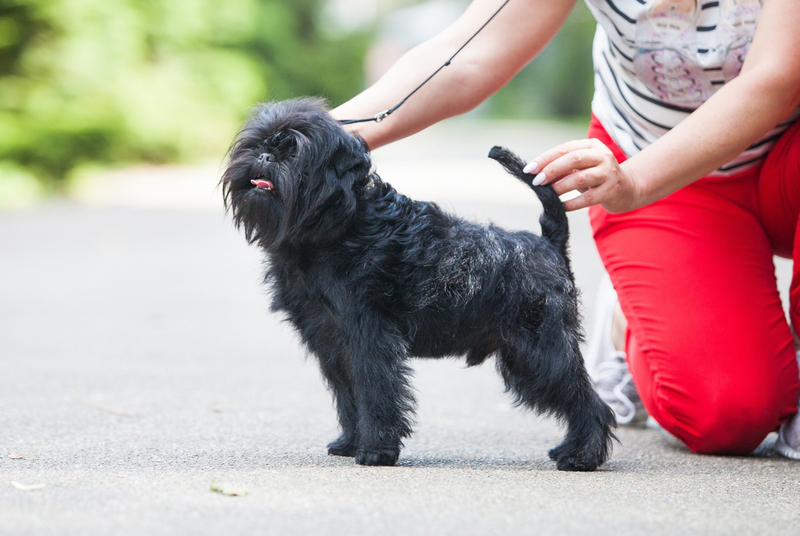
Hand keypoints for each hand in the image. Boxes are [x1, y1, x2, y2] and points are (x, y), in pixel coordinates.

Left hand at [523, 138, 641, 212]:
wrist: (627, 188)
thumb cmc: (596, 176)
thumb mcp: (581, 168)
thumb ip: (562, 168)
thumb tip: (537, 174)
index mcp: (592, 145)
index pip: (564, 149)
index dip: (545, 159)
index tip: (529, 170)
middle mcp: (602, 155)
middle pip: (573, 159)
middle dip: (551, 170)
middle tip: (537, 182)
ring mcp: (608, 172)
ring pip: (580, 178)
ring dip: (560, 187)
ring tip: (548, 194)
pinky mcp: (612, 190)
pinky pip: (588, 198)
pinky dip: (572, 203)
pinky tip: (561, 207)